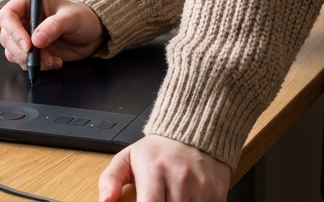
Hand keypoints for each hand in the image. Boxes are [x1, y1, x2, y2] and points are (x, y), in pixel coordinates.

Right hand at [0, 0, 103, 70]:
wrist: (92, 34)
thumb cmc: (82, 17)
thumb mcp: (71, 18)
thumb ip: (54, 26)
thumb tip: (36, 39)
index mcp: (28, 2)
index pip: (7, 15)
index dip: (13, 31)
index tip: (27, 45)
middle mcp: (23, 19)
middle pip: (7, 37)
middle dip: (21, 51)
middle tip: (39, 56)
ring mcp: (25, 36)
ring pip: (12, 52)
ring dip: (30, 60)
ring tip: (52, 59)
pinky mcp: (31, 51)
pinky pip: (23, 62)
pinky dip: (37, 66)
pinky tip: (54, 61)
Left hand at [99, 135, 230, 201]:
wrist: (195, 129)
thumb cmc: (159, 149)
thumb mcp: (128, 157)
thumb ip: (111, 179)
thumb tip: (105, 200)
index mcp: (154, 170)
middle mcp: (180, 178)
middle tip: (160, 199)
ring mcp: (202, 186)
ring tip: (171, 198)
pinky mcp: (218, 193)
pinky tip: (188, 199)